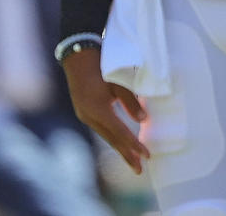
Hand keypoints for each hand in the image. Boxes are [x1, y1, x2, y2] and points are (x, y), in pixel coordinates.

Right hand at [61, 47, 150, 172]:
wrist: (78, 57)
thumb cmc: (102, 66)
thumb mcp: (119, 83)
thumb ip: (130, 102)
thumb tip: (143, 120)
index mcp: (98, 111)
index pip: (120, 133)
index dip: (134, 145)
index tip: (146, 155)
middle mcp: (89, 117)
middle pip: (111, 140)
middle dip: (126, 154)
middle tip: (139, 169)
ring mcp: (85, 115)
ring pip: (106, 135)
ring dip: (119, 147)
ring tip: (132, 160)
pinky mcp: (84, 111)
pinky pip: (101, 127)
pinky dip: (112, 136)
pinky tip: (119, 141)